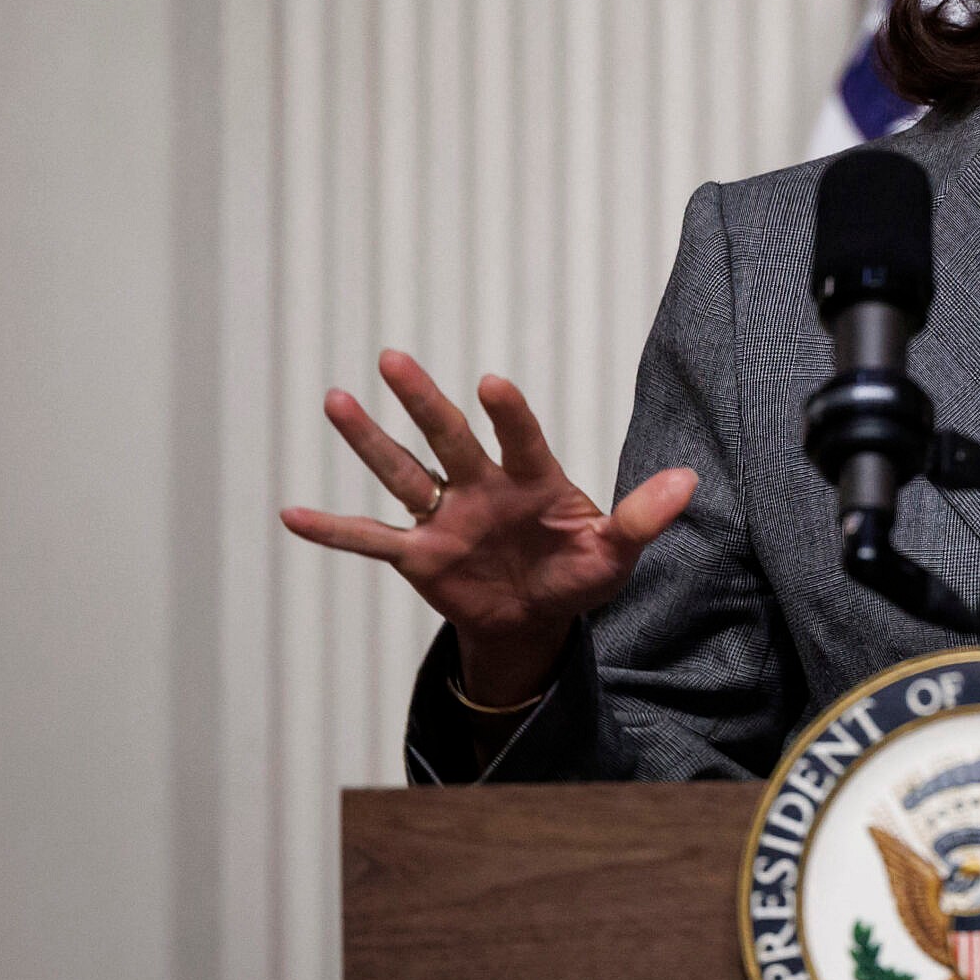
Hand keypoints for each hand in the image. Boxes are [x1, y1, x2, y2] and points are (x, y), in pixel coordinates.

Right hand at [279, 349, 695, 704]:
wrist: (537, 619)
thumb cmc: (579, 575)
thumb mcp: (617, 553)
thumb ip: (643, 517)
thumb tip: (688, 481)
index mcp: (534, 481)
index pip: (520, 439)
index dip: (508, 414)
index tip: (491, 384)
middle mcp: (483, 488)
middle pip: (448, 438)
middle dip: (422, 402)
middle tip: (394, 359)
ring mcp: (447, 518)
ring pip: (403, 473)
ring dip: (369, 442)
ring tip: (335, 400)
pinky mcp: (420, 555)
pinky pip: (372, 540)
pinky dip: (334, 531)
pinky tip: (292, 515)